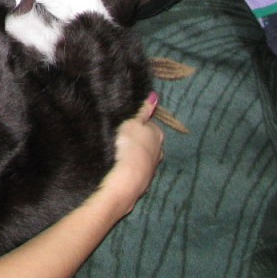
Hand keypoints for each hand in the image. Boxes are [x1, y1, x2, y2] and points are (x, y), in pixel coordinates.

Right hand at [100, 92, 164, 211]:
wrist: (126, 178)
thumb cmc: (129, 145)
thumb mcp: (133, 122)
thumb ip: (143, 110)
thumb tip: (154, 96)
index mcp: (157, 134)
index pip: (148, 124)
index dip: (136, 123)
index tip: (124, 124)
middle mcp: (159, 152)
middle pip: (146, 141)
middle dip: (136, 140)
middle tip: (119, 138)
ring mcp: (151, 168)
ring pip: (141, 157)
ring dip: (132, 155)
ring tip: (117, 152)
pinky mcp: (142, 182)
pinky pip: (135, 170)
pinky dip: (129, 168)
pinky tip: (119, 167)